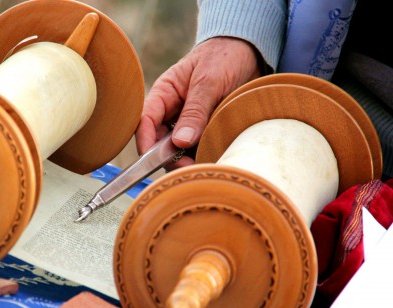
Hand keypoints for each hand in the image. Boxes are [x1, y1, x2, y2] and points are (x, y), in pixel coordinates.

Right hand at [136, 37, 262, 169]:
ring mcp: (188, 122)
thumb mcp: (209, 81)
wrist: (251, 51)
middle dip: (169, 157)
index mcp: (164, 93)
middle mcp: (172, 111)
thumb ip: (195, 111)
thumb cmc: (225, 57)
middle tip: (188, 167)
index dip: (145, 142)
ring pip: (178, 149)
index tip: (152, 160)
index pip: (145, 121)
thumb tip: (180, 143)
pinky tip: (212, 158)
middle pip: (159, 141)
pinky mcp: (204, 130)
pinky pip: (198, 148)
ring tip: (203, 163)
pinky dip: (202, 156)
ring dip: (187, 159)